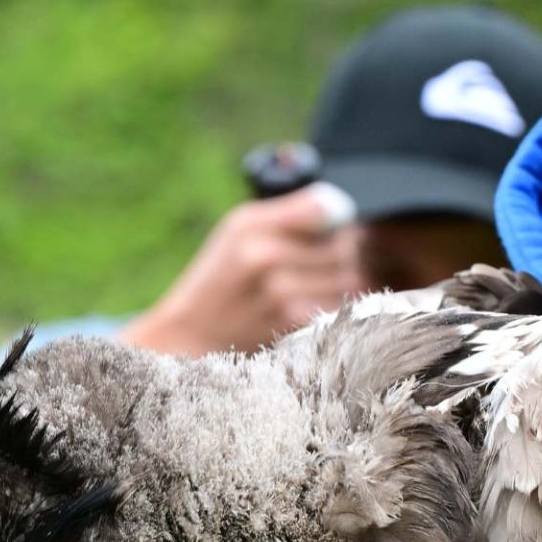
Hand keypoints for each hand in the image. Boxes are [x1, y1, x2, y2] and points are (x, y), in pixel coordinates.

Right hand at [120, 182, 362, 357]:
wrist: (194, 333)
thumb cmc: (220, 277)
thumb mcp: (239, 229)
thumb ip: (291, 212)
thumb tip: (341, 207)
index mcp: (251, 225)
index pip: (325, 209)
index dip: (336, 219)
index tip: (327, 228)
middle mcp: (265, 255)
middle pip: (343, 245)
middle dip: (341, 252)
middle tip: (317, 261)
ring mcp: (280, 292)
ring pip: (347, 277)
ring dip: (340, 281)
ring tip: (313, 283)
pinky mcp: (292, 323)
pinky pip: (338, 305)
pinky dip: (332, 305)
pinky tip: (308, 305)